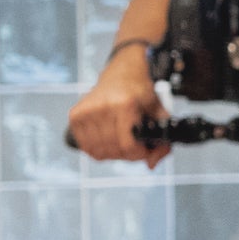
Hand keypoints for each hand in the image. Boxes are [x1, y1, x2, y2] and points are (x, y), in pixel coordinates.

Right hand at [65, 46, 169, 166]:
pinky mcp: (75, 115)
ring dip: (113, 153)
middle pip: (113, 149)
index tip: (145, 149)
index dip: (139, 154)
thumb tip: (151, 165)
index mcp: (124, 105)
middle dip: (128, 154)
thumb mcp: (160, 114)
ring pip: (98, 150)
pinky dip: (98, 149)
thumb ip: (163, 142)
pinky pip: (85, 145)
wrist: (122, 75)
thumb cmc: (142, 94)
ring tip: (123, 142)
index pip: (128, 145)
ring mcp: (86, 111)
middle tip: (135, 147)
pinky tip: (109, 141)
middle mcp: (102, 107)